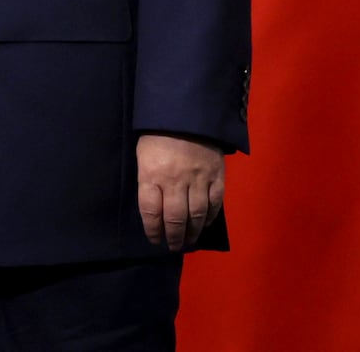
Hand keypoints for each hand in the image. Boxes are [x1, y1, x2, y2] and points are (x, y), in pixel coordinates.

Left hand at [136, 133, 225, 250]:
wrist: (187, 113)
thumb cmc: (157, 134)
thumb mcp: (143, 155)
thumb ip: (148, 180)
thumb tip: (153, 208)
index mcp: (152, 174)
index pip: (150, 211)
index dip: (152, 229)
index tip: (154, 239)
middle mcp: (175, 180)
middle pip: (174, 218)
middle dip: (173, 237)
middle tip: (173, 247)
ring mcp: (198, 179)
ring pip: (196, 215)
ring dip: (192, 233)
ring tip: (188, 242)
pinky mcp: (217, 176)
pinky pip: (214, 203)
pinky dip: (210, 218)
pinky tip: (205, 224)